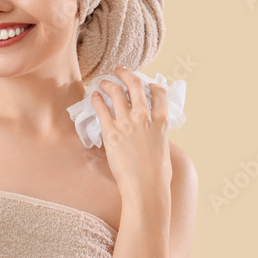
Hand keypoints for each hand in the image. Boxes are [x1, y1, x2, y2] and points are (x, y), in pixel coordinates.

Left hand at [91, 66, 172, 200]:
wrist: (146, 188)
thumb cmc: (158, 176)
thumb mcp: (163, 150)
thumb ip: (157, 138)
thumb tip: (153, 139)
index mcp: (161, 122)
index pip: (159, 94)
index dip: (153, 85)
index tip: (147, 83)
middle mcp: (145, 118)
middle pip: (136, 86)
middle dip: (127, 74)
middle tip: (120, 70)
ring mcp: (127, 124)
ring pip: (117, 93)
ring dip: (109, 84)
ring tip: (103, 81)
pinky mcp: (111, 133)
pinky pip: (102, 109)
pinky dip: (97, 100)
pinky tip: (94, 96)